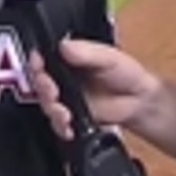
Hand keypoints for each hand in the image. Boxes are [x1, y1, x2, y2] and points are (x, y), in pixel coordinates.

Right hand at [29, 39, 159, 140]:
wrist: (139, 100)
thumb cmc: (125, 73)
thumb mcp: (108, 57)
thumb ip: (86, 52)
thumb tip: (64, 46)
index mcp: (67, 59)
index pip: (43, 58)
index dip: (36, 62)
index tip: (38, 66)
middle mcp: (62, 78)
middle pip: (40, 83)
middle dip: (43, 89)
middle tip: (52, 92)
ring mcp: (65, 99)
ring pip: (47, 105)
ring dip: (52, 110)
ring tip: (65, 115)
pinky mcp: (72, 118)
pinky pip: (59, 125)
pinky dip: (61, 128)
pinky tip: (69, 128)